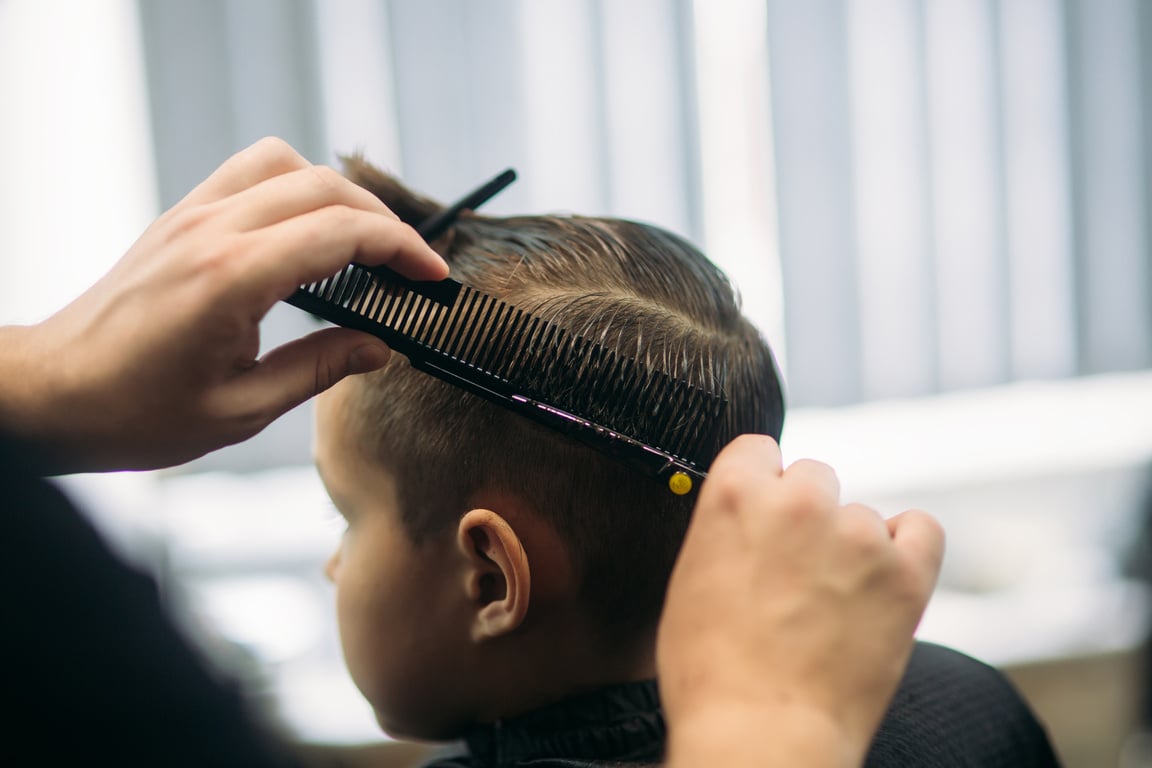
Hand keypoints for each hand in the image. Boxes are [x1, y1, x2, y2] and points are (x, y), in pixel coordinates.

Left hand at [0, 137, 446, 472]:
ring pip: (285, 163)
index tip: (431, 276)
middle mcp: (211, 232)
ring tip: (362, 242)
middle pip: (323, 186)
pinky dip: (293, 187)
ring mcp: (190, 217)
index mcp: (230, 279)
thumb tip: (378, 347)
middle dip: (382, 221)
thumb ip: (318, 369)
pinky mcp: (179, 219)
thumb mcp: (240, 409)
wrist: (54, 394)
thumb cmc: (135, 411)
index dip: (400, 249)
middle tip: (410, 266)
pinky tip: (307, 233)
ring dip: (337, 193)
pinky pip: (248, 173)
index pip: (340, 232)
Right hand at [658, 435, 943, 766]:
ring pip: (860, 514)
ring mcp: (858, 534)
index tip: (764, 515)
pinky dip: (905, 547)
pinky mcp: (906, 573)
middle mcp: (800, 501)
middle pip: (814, 476)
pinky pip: (920, 528)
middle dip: (805, 514)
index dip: (761, 484)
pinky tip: (882, 578)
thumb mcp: (690, 580)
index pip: (758, 449)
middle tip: (796, 569)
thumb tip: (748, 521)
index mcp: (737, 495)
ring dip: (850, 546)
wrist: (762, 735)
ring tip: (832, 604)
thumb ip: (724, 530)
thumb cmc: (713, 675)